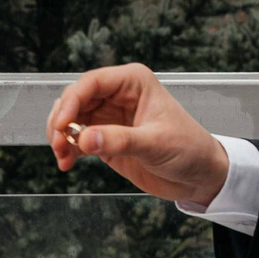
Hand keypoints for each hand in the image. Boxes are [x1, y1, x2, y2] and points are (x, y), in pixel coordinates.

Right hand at [45, 64, 229, 205]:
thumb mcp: (155, 144)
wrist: (199, 175)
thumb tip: (84, 139)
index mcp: (133, 82)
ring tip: (62, 157)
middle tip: (59, 143)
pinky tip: (66, 164)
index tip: (62, 123)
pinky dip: (68, 150)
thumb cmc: (189, 149)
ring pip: (72, 119)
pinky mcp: (105, 138)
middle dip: (62, 121)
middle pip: (76, 99)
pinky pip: (77, 139)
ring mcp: (109, 117)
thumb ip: (119, 140)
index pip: (92, 82)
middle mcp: (118, 95)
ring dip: (61, 137)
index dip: (72, 100)